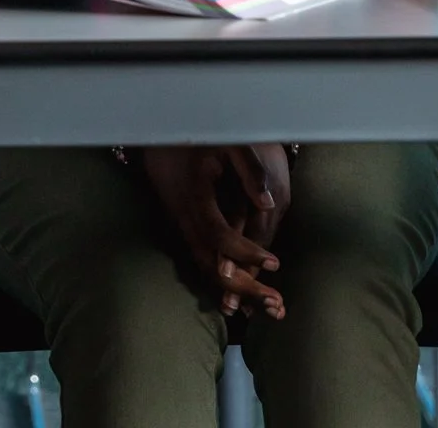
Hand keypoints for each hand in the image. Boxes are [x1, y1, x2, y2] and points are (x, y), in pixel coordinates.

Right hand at [140, 146, 285, 318]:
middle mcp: (185, 217)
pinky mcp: (183, 227)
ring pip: (204, 266)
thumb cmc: (201, 135)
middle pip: (210, 263)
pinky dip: (222, 277)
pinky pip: (201, 259)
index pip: (220, 236)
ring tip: (264, 302)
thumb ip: (249, 169)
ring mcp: (181, 224)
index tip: (274, 263)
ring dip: (233, 287)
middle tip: (274, 301)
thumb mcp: (229, 142)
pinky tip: (242, 287)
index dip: (246, 252)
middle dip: (243, 285)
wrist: (163, 136)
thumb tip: (269, 202)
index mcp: (196, 196)